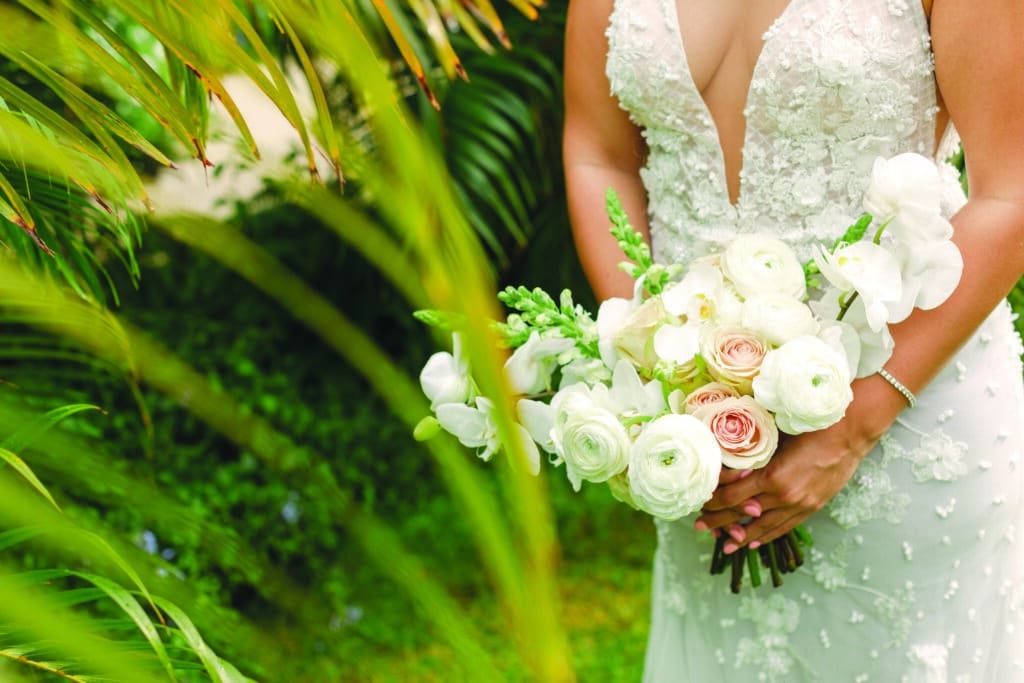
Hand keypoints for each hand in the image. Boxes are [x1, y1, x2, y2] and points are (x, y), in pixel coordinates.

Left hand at [694, 417, 878, 552]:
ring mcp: (800, 504)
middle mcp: (785, 496)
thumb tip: (728, 463)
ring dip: (742, 536)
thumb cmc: (810, 426)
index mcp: (772, 477)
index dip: (713, 502)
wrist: (850, 432)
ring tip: (724, 546)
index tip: (698, 503)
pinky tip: (755, 543)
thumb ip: (753, 455)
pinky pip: (786, 527)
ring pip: (764, 527)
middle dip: (719, 522)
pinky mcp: (812, 507)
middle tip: (699, 528)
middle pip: (743, 515)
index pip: (732, 497)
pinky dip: (769, 536)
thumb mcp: (775, 437)